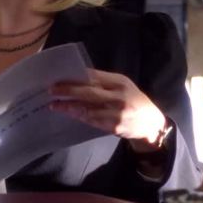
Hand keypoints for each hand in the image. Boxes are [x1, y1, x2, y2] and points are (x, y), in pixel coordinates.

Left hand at [50, 69, 165, 150]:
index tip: (60, 76)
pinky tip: (69, 113)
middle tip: (51, 89)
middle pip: (89, 92)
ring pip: (88, 108)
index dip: (76, 77)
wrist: (150, 123)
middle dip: (69, 90)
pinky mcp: (114, 126)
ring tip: (55, 105)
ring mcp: (117, 112)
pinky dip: (79, 116)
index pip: (95, 77)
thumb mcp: (123, 86)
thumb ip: (105, 83)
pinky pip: (92, 120)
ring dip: (69, 106)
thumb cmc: (133, 101)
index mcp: (120, 82)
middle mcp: (119, 96)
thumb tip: (78, 79)